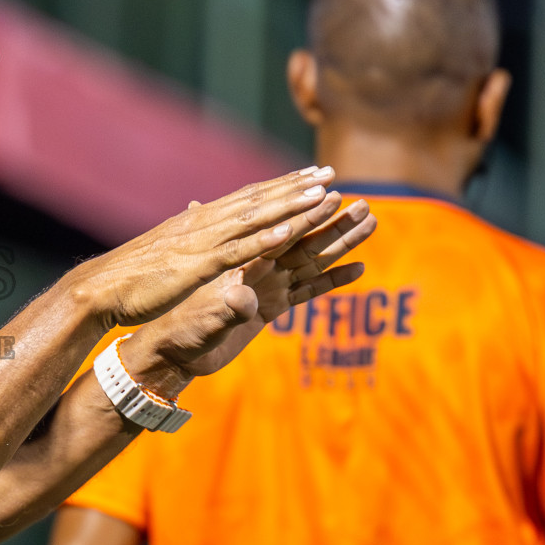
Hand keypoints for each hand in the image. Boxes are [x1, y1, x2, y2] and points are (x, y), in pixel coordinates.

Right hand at [65, 167, 344, 328]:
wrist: (102, 286)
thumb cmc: (133, 273)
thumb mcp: (168, 248)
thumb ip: (189, 233)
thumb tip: (198, 215)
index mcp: (200, 220)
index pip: (248, 197)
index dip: (282, 185)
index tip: (310, 174)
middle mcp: (205, 223)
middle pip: (259, 200)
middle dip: (296, 187)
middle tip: (330, 173)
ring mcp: (202, 243)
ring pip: (254, 220)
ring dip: (290, 207)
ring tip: (322, 195)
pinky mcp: (197, 266)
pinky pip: (236, 252)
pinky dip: (262, 242)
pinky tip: (288, 234)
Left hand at [119, 194, 376, 397]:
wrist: (175, 350)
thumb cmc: (181, 329)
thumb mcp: (203, 319)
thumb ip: (227, 309)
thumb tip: (242, 298)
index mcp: (241, 261)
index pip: (277, 233)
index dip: (302, 214)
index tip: (329, 193)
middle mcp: (258, 269)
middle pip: (304, 242)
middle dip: (333, 224)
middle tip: (364, 205)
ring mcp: (268, 286)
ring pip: (312, 260)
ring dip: (340, 243)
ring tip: (370, 223)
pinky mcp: (272, 307)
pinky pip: (308, 290)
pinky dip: (332, 280)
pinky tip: (358, 268)